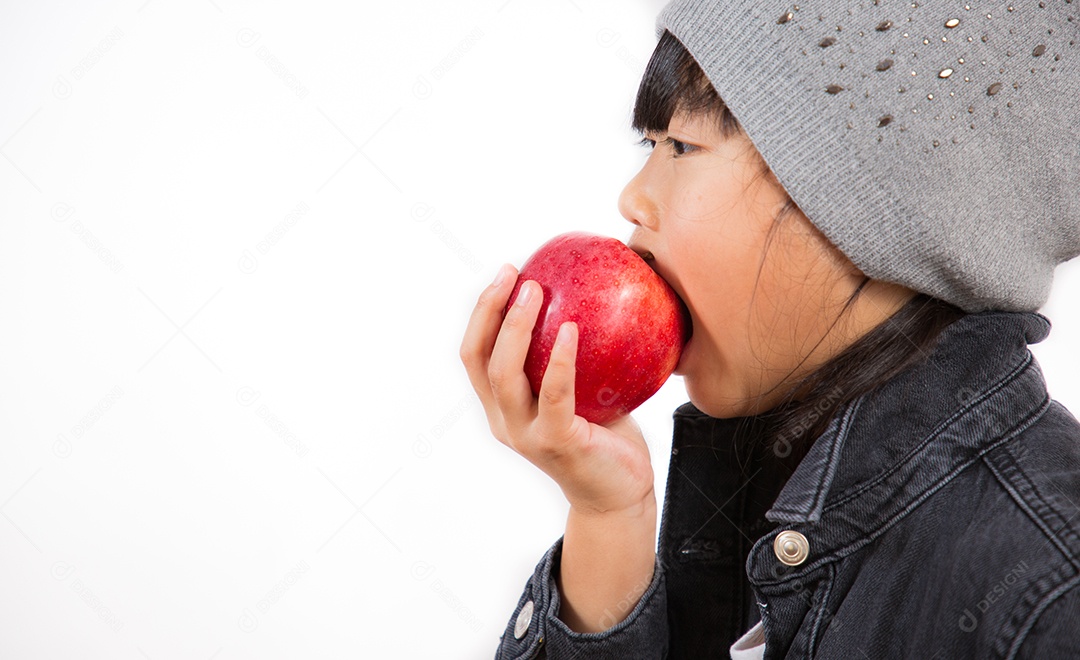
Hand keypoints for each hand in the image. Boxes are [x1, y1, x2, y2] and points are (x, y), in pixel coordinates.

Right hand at [460, 264, 655, 515]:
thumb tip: (592, 294)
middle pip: (478, 358)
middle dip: (489, 309)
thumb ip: (574, 357)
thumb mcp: (583, 391)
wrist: (619, 495)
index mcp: (501, 407)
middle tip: (513, 273)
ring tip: (535, 290)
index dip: (482, 312)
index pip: (475, 353)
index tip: (505, 273)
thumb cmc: (605, 437)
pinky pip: (554, 394)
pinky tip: (571, 329)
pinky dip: (559, 359)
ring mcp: (526, 435)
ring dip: (515, 326)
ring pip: (504, 373)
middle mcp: (504, 421)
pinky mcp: (556, 443)